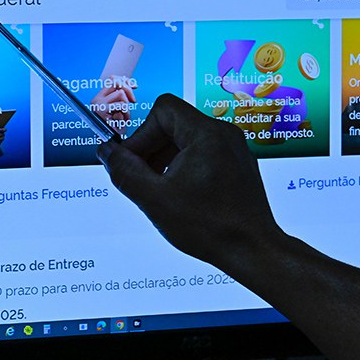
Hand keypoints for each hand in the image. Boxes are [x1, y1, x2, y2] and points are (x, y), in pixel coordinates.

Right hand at [91, 76, 136, 133]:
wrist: (110, 142)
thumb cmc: (116, 127)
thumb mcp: (119, 109)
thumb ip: (122, 96)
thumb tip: (132, 83)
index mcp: (100, 97)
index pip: (112, 79)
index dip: (125, 80)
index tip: (135, 86)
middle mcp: (96, 100)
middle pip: (116, 82)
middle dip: (128, 90)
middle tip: (133, 101)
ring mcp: (98, 106)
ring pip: (120, 94)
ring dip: (127, 106)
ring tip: (125, 117)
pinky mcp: (102, 113)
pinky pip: (122, 106)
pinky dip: (126, 114)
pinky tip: (123, 122)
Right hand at [97, 93, 280, 265]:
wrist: (252, 250)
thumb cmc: (211, 227)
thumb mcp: (155, 200)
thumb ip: (124, 172)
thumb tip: (107, 152)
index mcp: (206, 134)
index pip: (163, 109)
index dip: (141, 134)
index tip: (133, 162)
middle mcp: (224, 134)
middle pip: (174, 124)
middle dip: (151, 150)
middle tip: (142, 180)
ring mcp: (234, 150)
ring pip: (188, 141)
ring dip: (166, 161)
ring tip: (162, 192)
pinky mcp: (237, 166)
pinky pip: (204, 155)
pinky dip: (185, 170)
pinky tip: (182, 197)